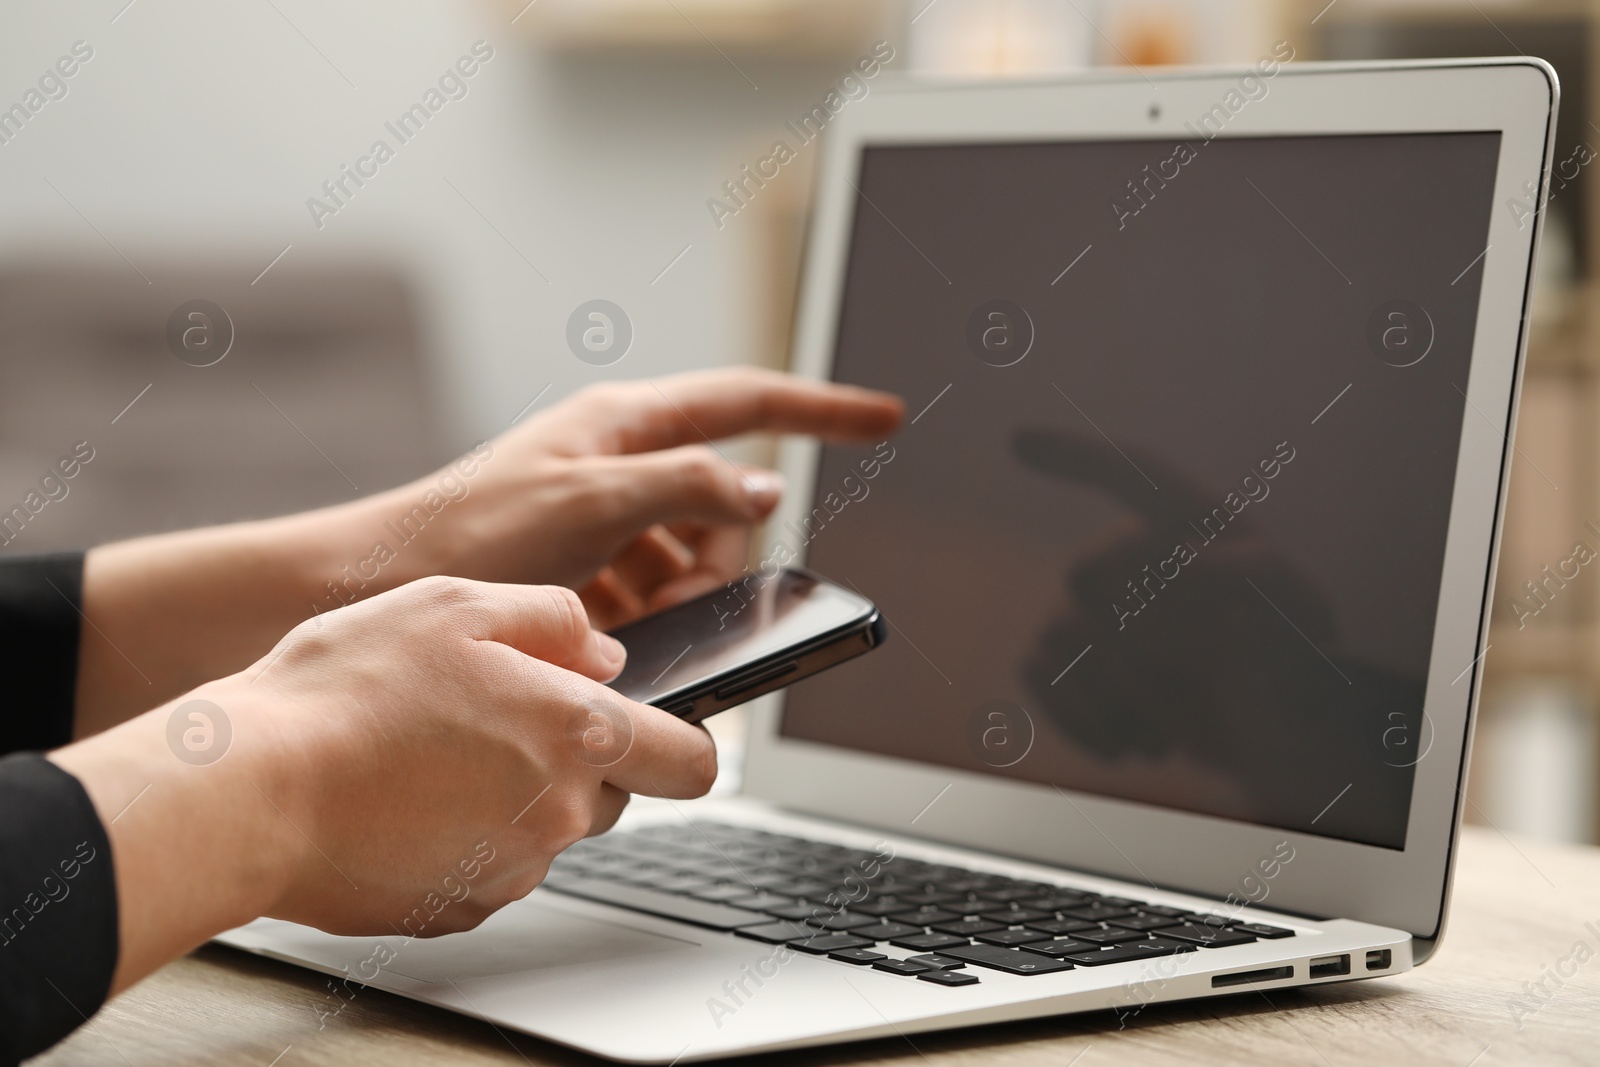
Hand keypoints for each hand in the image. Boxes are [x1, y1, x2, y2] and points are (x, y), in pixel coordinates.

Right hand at [51, 577, 716, 988]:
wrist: (247, 790)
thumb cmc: (345, 690)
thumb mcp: (458, 605)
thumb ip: (555, 619)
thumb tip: (604, 650)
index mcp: (578, 734)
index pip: (693, 760)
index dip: (685, 739)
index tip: (661, 727)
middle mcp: (561, 813)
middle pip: (614, 792)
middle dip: (579, 757)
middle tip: (499, 717)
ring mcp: (511, 870)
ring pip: (549, 828)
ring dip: (517, 793)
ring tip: (433, 751)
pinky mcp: (458, 908)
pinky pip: (491, 865)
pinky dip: (465, 834)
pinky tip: (407, 797)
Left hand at [380, 367, 903, 626]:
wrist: (375, 586)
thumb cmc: (468, 532)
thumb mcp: (592, 502)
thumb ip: (689, 486)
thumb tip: (765, 485)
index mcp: (625, 424)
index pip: (749, 400)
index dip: (823, 410)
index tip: (885, 417)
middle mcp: (618, 463)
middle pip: (723, 502)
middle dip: (722, 556)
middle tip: (674, 597)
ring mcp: (601, 517)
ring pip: (690, 558)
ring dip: (680, 599)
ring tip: (625, 625)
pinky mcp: (584, 567)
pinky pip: (650, 592)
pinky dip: (645, 620)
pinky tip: (608, 641)